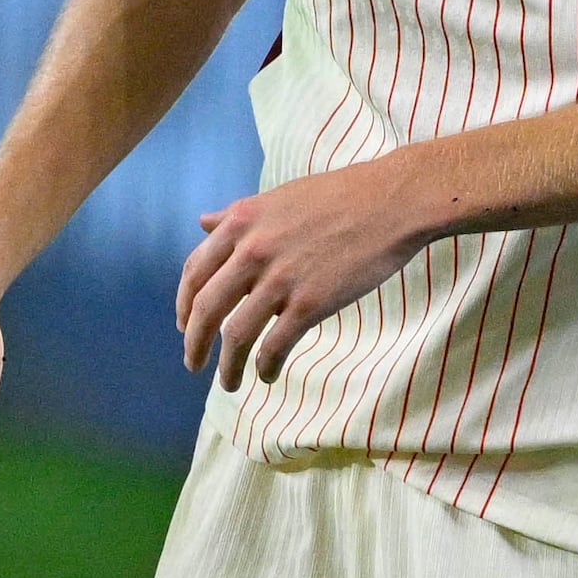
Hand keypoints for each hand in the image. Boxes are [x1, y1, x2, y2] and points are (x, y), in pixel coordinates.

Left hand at [175, 162, 436, 390]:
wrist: (392, 201)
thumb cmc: (340, 195)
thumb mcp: (278, 197)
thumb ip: (237, 215)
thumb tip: (203, 223)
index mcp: (241, 223)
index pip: (195, 271)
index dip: (185, 303)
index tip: (184, 324)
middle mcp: (251, 251)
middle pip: (206, 308)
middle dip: (194, 342)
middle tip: (193, 363)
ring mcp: (280, 279)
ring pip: (236, 335)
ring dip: (227, 366)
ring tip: (228, 382)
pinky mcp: (310, 303)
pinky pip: (274, 345)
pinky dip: (265, 366)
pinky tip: (266, 375)